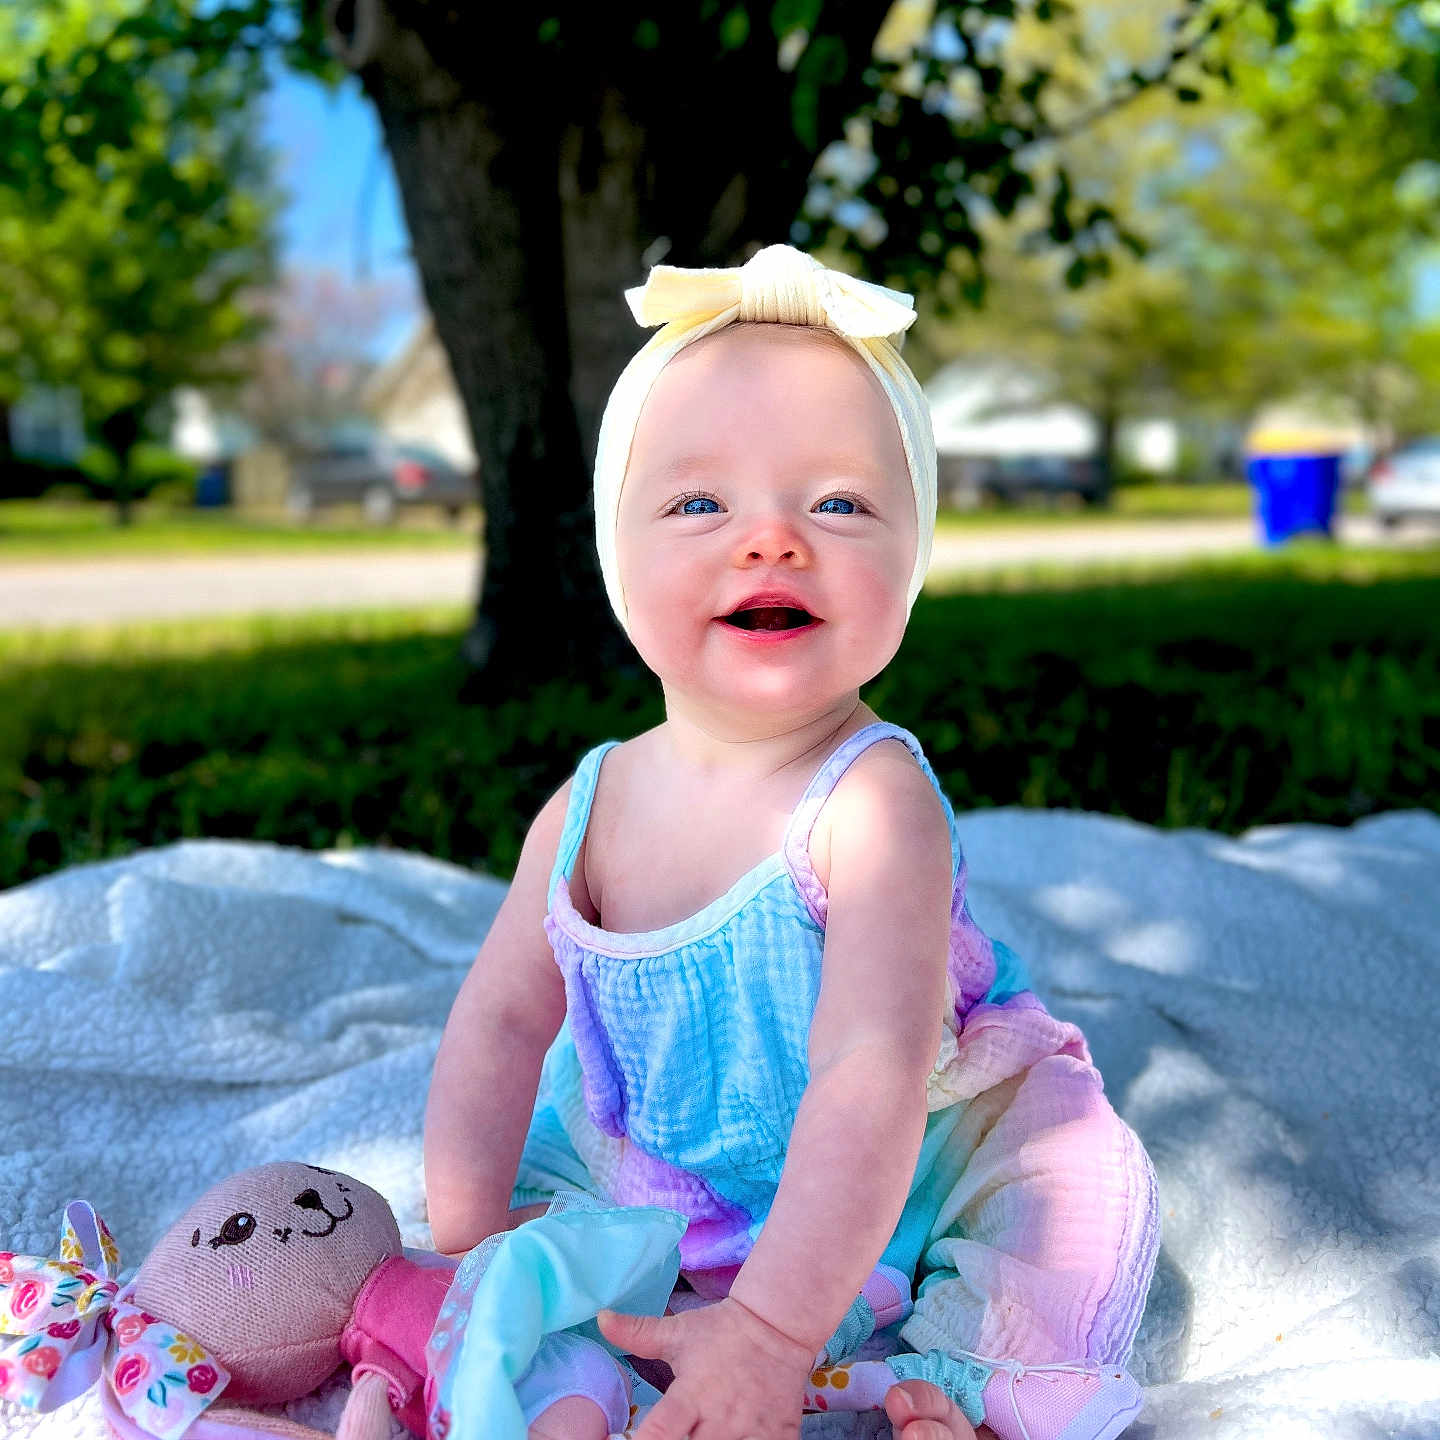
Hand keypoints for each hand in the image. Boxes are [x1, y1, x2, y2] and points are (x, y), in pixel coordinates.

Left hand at [597, 1296, 816, 1439]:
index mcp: (692, 1393)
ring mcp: (752, 1431)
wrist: (776, 1326)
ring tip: (698, 1437)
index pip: (661, 1432)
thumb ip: (638, 1333)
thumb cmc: (721, 1332)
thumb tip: (601, 1318)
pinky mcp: (779, 1436)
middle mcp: (721, 1418)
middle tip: (672, 1438)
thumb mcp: (679, 1332)